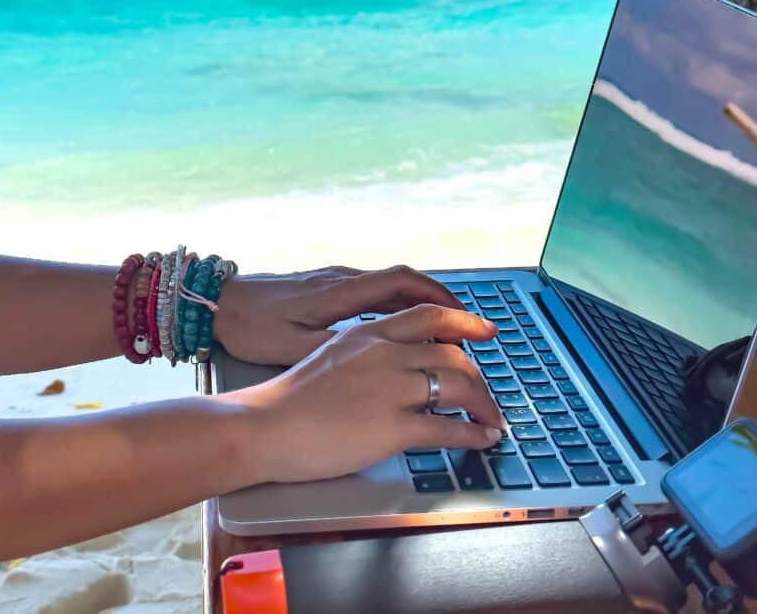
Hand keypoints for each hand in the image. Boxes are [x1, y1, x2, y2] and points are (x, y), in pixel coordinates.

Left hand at [213, 264, 464, 365]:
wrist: (214, 302)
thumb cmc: (251, 326)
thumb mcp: (293, 346)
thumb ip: (338, 348)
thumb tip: (383, 359)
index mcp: (340, 293)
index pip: (403, 284)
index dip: (441, 299)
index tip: (468, 320)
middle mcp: (343, 280)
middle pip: (406, 282)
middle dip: (443, 303)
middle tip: (471, 330)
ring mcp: (334, 281)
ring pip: (391, 287)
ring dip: (423, 306)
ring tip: (446, 334)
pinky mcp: (324, 288)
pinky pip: (375, 292)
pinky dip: (400, 307)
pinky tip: (405, 330)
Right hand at [224, 304, 502, 483]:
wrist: (264, 426)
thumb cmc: (288, 400)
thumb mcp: (330, 358)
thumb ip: (366, 357)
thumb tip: (395, 372)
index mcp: (368, 335)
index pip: (430, 318)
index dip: (465, 322)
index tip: (485, 329)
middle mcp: (384, 354)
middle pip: (453, 355)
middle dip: (479, 377)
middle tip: (486, 395)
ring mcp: (390, 389)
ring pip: (458, 386)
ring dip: (484, 405)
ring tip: (492, 420)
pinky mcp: (391, 427)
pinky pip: (447, 428)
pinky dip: (473, 434)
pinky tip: (481, 440)